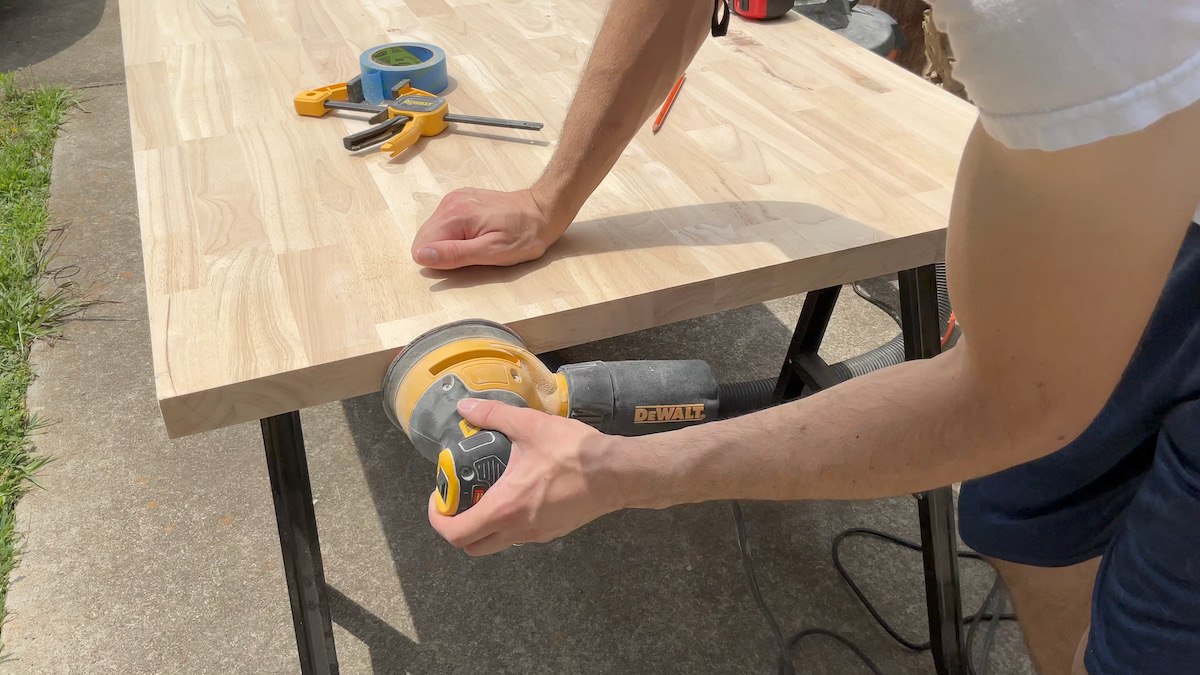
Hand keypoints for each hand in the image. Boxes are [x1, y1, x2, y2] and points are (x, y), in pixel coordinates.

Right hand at [410, 187, 566, 268]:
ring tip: (478, 242)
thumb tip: (421, 256)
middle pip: (425, 238)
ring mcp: (455, 198)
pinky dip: (457, 233)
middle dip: (445, 252)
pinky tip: (478, 233)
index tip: (467, 259)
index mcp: (454, 215)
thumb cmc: (523, 236)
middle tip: (475, 252)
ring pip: (434, 231)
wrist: (542, 211)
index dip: (442, 261)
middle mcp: (450, 202)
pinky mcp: (461, 199)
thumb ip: (455, 254)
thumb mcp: (492, 252)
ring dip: (450, 243)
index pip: (422, 248)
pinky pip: (445, 223)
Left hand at [428, 398, 627, 555]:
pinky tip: (520, 493)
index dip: (438, 519)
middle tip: (460, 499)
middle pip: (472, 547)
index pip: (456, 534)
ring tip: (488, 492)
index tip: (440, 498)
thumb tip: (465, 407)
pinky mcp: (554, 533)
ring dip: (484, 526)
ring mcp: (537, 535)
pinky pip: (520, 536)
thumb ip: (493, 416)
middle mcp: (517, 530)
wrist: (618, 473)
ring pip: (497, 543)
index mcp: (504, 508)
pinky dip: (509, 522)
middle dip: (458, 527)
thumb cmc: (574, 451)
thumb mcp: (530, 425)